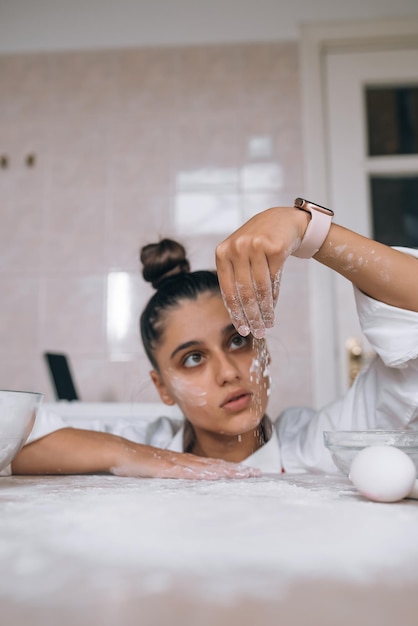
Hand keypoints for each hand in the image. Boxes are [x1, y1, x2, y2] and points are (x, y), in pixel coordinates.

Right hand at [111, 444, 260, 479]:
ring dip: (225, 470)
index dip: (230, 469)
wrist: (119, 451)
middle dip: (236, 470)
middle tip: (257, 473)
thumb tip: (183, 491)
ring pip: (206, 467)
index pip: (212, 466)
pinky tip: (214, 475)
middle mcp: (183, 461)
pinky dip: (202, 473)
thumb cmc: (137, 463)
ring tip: (244, 474)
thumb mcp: (157, 473)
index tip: (247, 473)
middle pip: (214, 465)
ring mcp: (175, 462)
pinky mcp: (165, 466)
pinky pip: (187, 470)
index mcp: (183, 463)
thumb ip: (170, 478)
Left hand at [216, 206, 308, 337]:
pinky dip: (274, 297)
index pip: (227, 290)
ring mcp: (255, 246)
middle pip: (245, 292)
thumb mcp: (239, 255)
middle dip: (252, 316)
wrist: (282, 221)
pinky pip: (274, 280)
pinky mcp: (274, 247)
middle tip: (258, 332)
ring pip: (260, 288)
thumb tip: (237, 313)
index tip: (242, 329)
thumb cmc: (258, 243)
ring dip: (265, 310)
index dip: (235, 313)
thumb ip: (234, 278)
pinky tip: (274, 308)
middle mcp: (236, 248)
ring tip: (268, 324)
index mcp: (222, 253)